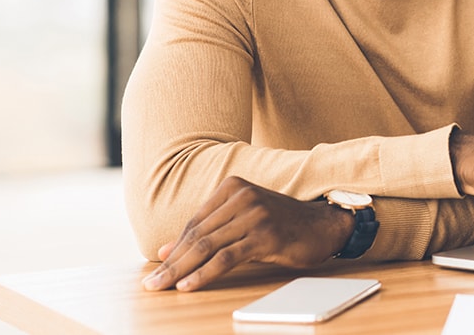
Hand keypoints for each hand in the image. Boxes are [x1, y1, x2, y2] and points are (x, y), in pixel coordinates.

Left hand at [141, 176, 351, 291]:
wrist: (323, 226)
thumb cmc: (281, 224)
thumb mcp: (243, 220)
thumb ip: (209, 231)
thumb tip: (167, 251)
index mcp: (233, 187)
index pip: (195, 222)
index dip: (174, 249)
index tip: (156, 270)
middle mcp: (242, 196)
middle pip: (197, 235)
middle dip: (171, 263)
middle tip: (150, 284)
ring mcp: (255, 215)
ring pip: (208, 247)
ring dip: (180, 271)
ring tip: (162, 287)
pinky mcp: (265, 236)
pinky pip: (226, 258)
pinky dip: (204, 274)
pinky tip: (189, 286)